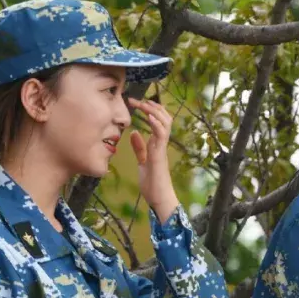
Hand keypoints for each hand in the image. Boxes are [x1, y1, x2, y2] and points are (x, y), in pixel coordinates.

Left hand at [127, 98, 178, 223]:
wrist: (159, 198)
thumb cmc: (152, 183)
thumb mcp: (142, 161)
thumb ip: (139, 147)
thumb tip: (133, 132)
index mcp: (157, 144)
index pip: (158, 121)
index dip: (149, 109)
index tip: (136, 102)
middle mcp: (161, 144)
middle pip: (164, 118)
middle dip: (152, 106)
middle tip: (138, 99)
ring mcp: (162, 148)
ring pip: (165, 123)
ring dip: (154, 111)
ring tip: (144, 103)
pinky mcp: (159, 154)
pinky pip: (161, 135)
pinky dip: (156, 123)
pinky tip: (149, 115)